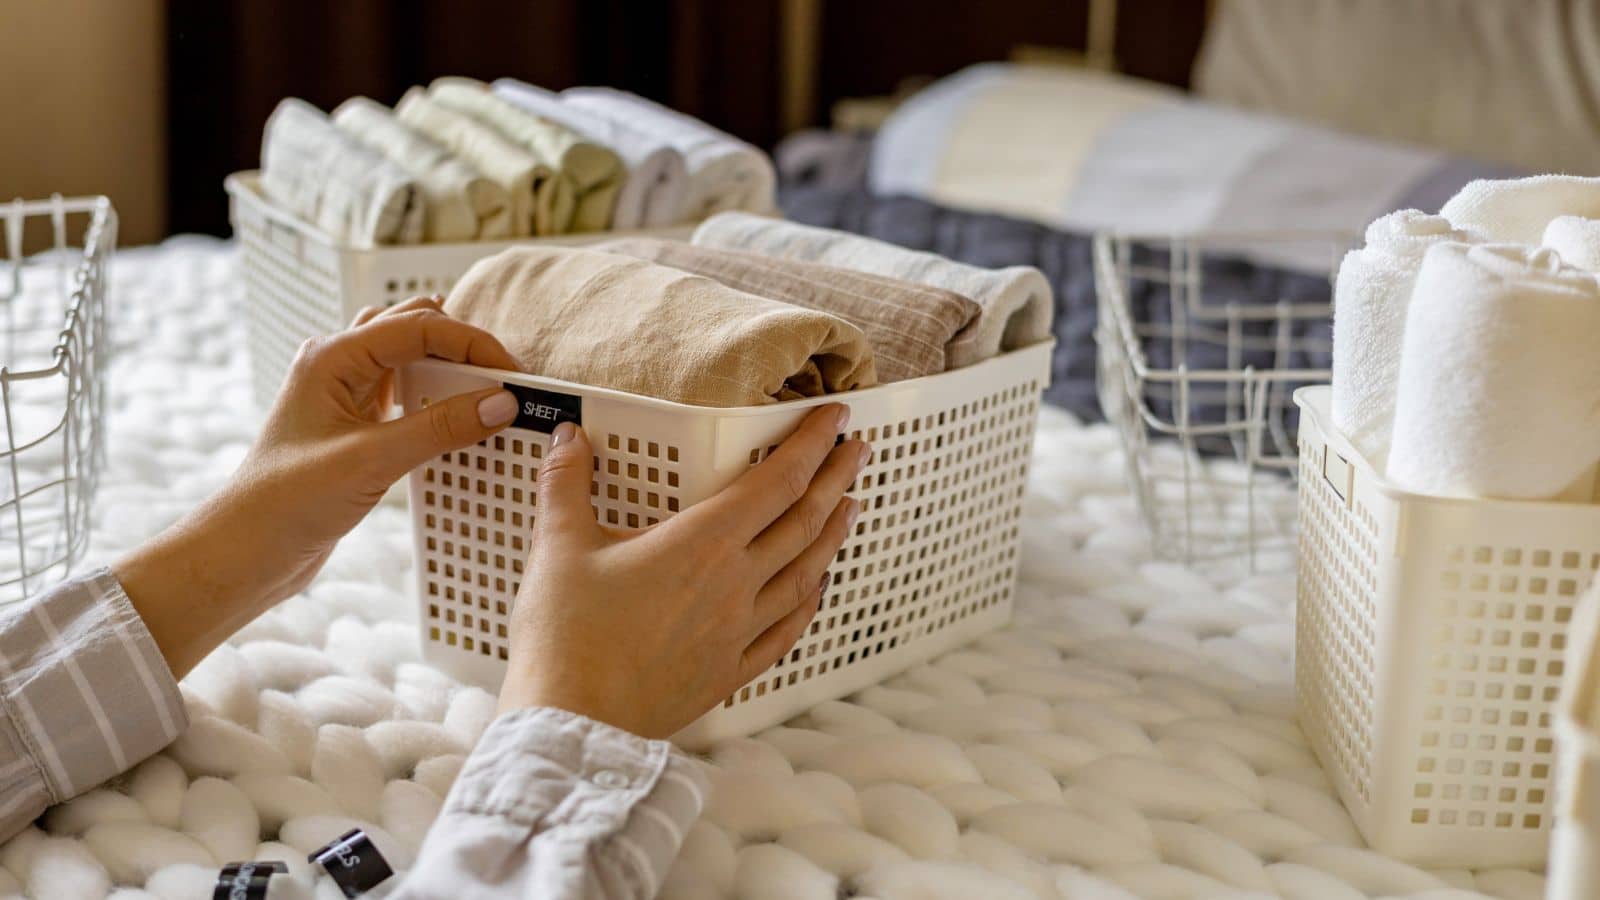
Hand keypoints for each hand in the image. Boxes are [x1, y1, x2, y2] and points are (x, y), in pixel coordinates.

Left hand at [116, 298, 522, 675]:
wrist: (244, 553)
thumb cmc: (287, 503)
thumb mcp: (372, 462)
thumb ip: (440, 428)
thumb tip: (501, 402)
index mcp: (332, 357)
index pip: (419, 326)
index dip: (472, 343)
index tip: (512, 374)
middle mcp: (336, 365)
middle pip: (414, 328)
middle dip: (463, 347)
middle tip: (504, 382)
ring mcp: (343, 395)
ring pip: (409, 358)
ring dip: (448, 369)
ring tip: (485, 395)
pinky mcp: (352, 426)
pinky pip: (403, 394)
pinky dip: (435, 399)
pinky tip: (457, 423)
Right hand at [499, 405, 869, 738]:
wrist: (571, 722)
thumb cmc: (565, 635)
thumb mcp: (558, 546)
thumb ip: (567, 483)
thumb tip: (569, 437)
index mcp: (703, 543)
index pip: (776, 481)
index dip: (812, 444)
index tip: (837, 417)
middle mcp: (734, 584)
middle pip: (803, 523)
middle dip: (836, 481)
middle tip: (861, 451)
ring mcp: (737, 633)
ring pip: (803, 576)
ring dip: (832, 537)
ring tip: (852, 508)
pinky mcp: (727, 673)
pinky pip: (784, 633)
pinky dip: (806, 605)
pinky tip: (816, 592)